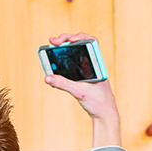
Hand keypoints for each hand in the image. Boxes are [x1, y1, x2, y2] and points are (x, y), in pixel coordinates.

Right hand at [44, 32, 119, 147]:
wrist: (104, 114)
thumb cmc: (98, 102)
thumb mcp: (79, 92)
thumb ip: (63, 84)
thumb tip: (47, 77)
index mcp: (97, 63)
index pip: (90, 41)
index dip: (78, 36)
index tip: (67, 39)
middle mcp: (93, 63)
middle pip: (79, 44)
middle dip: (65, 40)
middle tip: (52, 41)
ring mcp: (88, 68)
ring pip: (75, 53)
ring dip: (63, 49)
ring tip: (51, 48)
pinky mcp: (83, 75)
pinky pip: (72, 63)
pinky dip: (63, 61)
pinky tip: (53, 65)